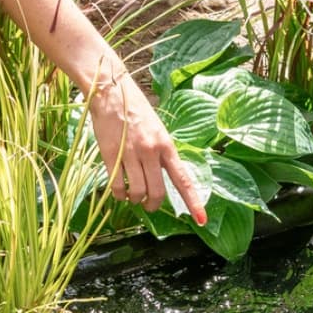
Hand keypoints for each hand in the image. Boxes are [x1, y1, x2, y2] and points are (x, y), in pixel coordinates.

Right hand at [88, 71, 208, 224]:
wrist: (111, 92)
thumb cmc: (136, 110)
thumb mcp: (157, 130)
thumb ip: (161, 153)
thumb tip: (162, 177)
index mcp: (167, 145)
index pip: (183, 179)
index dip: (193, 202)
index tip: (201, 220)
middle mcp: (152, 151)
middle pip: (158, 192)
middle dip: (154, 204)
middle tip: (149, 205)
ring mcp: (131, 154)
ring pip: (137, 192)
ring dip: (135, 200)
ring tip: (132, 196)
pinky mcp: (111, 155)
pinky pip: (117, 186)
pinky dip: (119, 194)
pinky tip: (119, 191)